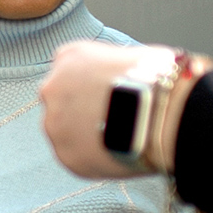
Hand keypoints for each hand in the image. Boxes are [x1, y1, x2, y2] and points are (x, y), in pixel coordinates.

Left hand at [40, 40, 192, 179]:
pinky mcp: (67, 156)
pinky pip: (77, 157)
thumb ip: (117, 66)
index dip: (92, 85)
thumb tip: (130, 77)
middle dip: (83, 110)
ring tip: (117, 138)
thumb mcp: (135, 54)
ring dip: (85, 135)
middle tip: (112, 118)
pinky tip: (116, 153)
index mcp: (69, 57)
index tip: (108, 94)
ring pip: (66, 131)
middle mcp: (53, 88)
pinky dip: (92, 157)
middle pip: (62, 102)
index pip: (70, 70)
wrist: (159, 113)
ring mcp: (56, 124)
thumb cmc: (155, 79)